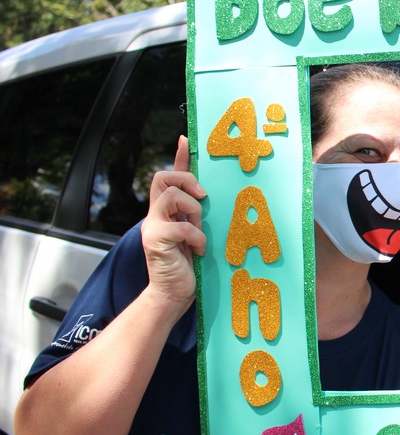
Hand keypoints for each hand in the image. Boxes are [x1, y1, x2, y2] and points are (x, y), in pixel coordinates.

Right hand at [140, 135, 206, 303]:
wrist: (173, 295)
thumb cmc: (188, 267)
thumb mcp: (197, 234)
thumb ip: (199, 216)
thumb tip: (212, 196)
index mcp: (166, 211)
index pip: (169, 176)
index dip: (179, 157)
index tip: (187, 139)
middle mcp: (155, 215)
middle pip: (163, 178)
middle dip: (186, 181)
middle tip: (202, 197)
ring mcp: (153, 227)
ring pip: (171, 196)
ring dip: (193, 211)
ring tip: (199, 230)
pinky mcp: (156, 241)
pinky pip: (181, 227)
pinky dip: (195, 237)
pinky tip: (197, 251)